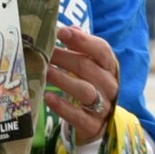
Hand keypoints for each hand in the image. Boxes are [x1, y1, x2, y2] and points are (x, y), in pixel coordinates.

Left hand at [45, 24, 121, 143]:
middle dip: (64, 57)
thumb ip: (81, 47)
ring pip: (84, 90)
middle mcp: (110, 87)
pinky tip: (48, 97)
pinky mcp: (92, 126)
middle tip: (44, 52)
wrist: (99, 125)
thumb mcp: (90, 67)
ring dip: (62, 79)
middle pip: (88, 68)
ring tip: (45, 71)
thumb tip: (70, 28)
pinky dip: (62, 106)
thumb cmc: (90, 87)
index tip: (61, 32)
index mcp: (110, 69)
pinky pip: (78, 116)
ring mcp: (103, 107)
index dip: (83, 40)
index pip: (103, 50)